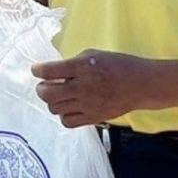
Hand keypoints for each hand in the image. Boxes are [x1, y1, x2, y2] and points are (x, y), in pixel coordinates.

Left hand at [32, 50, 152, 128]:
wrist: (141, 85)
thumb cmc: (117, 65)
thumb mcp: (93, 55)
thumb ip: (72, 63)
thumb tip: (54, 72)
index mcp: (82, 67)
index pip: (48, 71)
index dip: (37, 70)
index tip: (36, 69)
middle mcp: (82, 87)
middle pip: (47, 94)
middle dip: (41, 89)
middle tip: (45, 85)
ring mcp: (87, 105)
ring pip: (54, 108)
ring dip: (53, 101)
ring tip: (60, 96)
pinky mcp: (93, 118)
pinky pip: (67, 122)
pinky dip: (64, 115)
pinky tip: (69, 108)